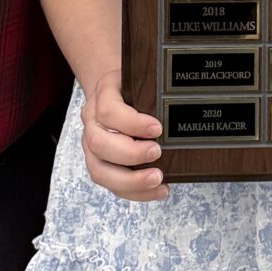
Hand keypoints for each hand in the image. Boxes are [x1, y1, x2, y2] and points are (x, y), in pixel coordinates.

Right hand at [81, 70, 163, 199]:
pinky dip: (135, 192)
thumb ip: (151, 88)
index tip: (157, 129)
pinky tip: (158, 190)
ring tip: (158, 179)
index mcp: (101, 96)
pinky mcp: (100, 165)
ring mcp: (91, 147)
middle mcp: (91, 124)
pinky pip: (111, 185)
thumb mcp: (138, 78)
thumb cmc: (131, 87)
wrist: (113, 91)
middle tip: (157, 152)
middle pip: (98, 143)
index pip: (108, 111)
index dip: (132, 123)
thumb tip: (180, 106)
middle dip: (130, 154)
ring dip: (130, 181)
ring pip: (99, 171)